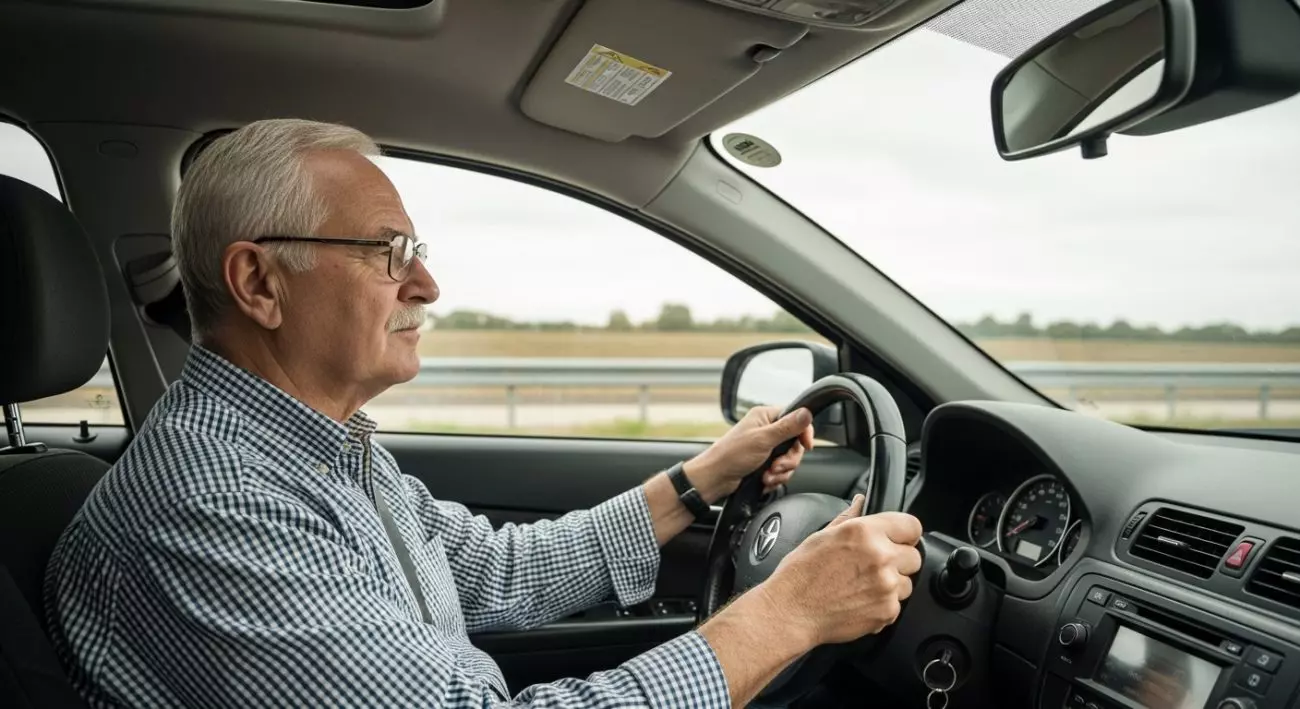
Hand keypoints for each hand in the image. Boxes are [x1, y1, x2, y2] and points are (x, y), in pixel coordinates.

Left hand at [684, 406, 814, 500]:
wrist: (716, 478)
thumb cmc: (731, 455)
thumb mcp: (763, 439)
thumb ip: (787, 427)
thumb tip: (807, 412)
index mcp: (765, 416)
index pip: (796, 418)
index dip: (804, 433)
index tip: (806, 445)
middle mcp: (767, 429)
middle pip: (795, 443)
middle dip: (789, 460)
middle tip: (777, 466)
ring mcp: (766, 447)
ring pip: (789, 460)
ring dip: (781, 472)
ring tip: (767, 476)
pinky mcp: (764, 463)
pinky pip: (781, 471)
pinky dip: (775, 478)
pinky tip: (764, 480)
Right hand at [759, 494, 923, 646]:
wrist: (791, 611)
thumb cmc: (800, 575)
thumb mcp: (821, 536)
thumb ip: (849, 518)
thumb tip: (860, 501)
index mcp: (865, 532)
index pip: (911, 526)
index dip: (905, 534)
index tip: (899, 540)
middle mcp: (880, 556)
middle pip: (914, 557)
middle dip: (898, 561)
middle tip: (872, 567)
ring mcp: (886, 586)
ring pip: (906, 583)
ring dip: (891, 585)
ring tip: (862, 586)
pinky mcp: (887, 611)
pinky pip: (896, 606)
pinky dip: (882, 606)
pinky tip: (859, 601)